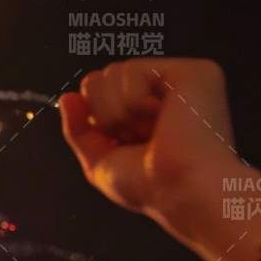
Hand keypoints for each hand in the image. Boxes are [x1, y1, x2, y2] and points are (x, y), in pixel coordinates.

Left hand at [59, 58, 247, 247]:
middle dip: (106, 116)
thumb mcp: (100, 161)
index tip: (119, 142)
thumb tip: (67, 98)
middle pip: (102, 78)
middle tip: (137, 138)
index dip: (96, 117)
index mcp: (147, 111)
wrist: (180, 191)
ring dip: (119, 113)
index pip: (100, 92)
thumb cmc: (149, 187)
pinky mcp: (193, 70)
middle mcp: (163, 93)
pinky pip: (132, 70)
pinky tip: (161, 117)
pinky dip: (134, 102)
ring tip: (150, 131)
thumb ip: (79, 129)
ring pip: (112, 73)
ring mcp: (179, 79)